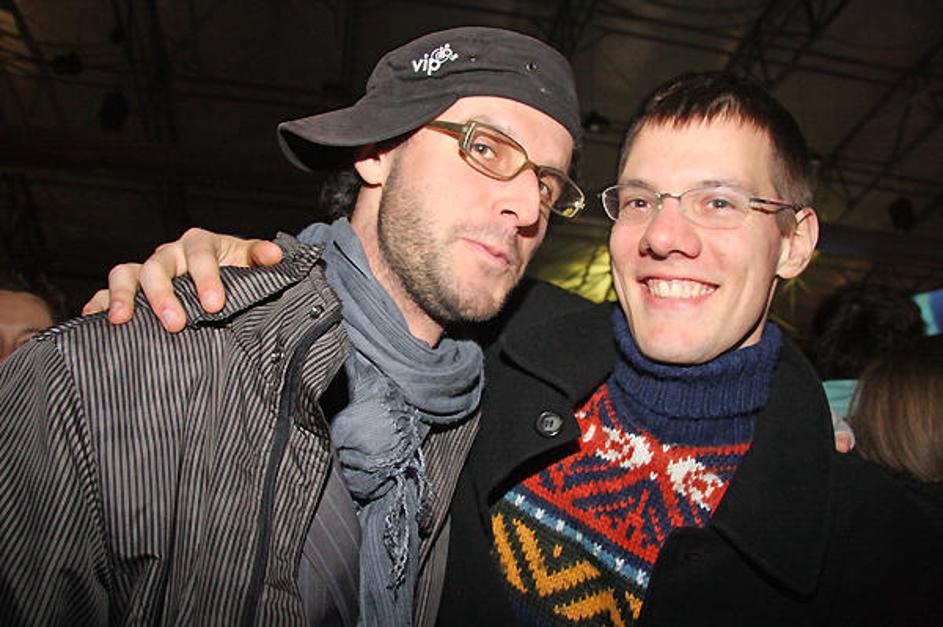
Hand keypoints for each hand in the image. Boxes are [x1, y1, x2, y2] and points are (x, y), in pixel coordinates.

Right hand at [81, 227, 282, 332]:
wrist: (219, 278)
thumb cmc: (234, 269)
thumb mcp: (249, 261)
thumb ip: (260, 258)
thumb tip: (276, 256)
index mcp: (199, 244)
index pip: (199, 255)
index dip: (205, 278)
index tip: (213, 305)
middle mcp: (169, 254)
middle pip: (158, 267)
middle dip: (165, 295)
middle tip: (176, 324)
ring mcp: (146, 270)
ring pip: (126, 274)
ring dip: (124, 296)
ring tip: (123, 320)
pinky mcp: (130, 289)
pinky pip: (106, 291)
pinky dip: (98, 303)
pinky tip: (93, 320)